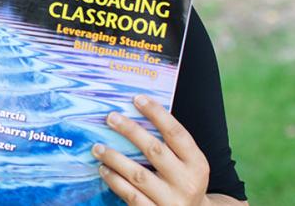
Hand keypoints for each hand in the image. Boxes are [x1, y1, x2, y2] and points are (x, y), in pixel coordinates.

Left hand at [92, 95, 209, 205]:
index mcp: (197, 164)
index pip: (176, 133)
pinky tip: (104, 169)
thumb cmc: (183, 182)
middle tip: (111, 117)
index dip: (157, 114)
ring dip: (115, 158)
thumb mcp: (186, 164)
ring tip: (98, 147)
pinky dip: (115, 180)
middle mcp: (187, 182)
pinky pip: (130, 195)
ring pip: (138, 174)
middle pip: (154, 150)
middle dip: (130, 131)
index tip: (138, 98)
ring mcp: (171, 200)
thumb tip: (137, 115)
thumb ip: (170, 145)